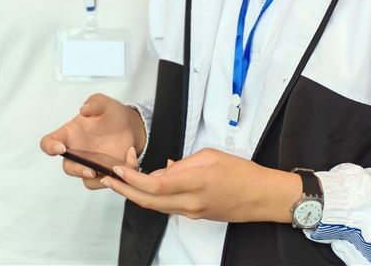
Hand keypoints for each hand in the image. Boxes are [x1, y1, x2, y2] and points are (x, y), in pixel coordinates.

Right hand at [40, 93, 146, 189]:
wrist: (131, 126)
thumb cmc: (112, 113)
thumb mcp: (104, 103)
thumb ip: (94, 103)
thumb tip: (84, 110)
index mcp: (69, 134)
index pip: (49, 143)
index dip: (50, 147)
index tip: (60, 147)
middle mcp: (77, 152)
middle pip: (68, 167)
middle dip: (77, 170)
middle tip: (90, 169)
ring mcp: (90, 164)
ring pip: (86, 179)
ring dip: (98, 178)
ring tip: (110, 170)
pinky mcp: (104, 173)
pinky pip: (103, 182)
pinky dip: (113, 178)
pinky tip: (125, 163)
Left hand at [100, 148, 301, 223]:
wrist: (262, 196)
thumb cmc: (241, 172)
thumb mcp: (209, 156)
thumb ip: (182, 163)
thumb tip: (163, 170)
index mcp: (194, 183)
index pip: (154, 185)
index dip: (132, 178)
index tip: (118, 169)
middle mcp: (190, 202)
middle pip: (148, 201)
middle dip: (124, 190)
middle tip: (108, 178)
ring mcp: (192, 212)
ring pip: (156, 207)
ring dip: (136, 194)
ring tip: (122, 179)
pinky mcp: (196, 216)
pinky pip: (168, 207)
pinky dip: (153, 197)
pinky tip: (147, 184)